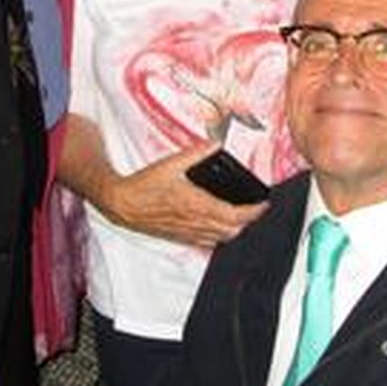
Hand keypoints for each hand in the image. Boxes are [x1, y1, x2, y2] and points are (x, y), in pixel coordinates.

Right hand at [103, 142, 268, 246]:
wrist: (122, 204)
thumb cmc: (143, 186)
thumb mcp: (171, 163)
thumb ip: (196, 153)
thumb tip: (215, 143)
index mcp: (197, 204)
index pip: (236, 215)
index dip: (254, 211)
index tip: (264, 204)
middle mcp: (195, 222)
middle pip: (233, 230)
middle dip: (248, 220)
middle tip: (254, 207)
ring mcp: (188, 232)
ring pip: (222, 238)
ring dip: (235, 228)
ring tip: (240, 215)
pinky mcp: (180, 237)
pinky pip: (207, 242)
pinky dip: (219, 235)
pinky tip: (217, 224)